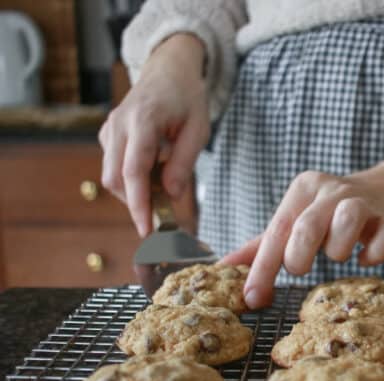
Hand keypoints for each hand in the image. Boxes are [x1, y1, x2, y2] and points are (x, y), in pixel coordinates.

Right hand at [99, 34, 209, 236]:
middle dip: (135, 203)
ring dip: (134, 192)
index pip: (134, 171)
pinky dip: (131, 179)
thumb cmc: (187, 99)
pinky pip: (113, 167)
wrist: (168, 72)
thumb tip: (172, 196)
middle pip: (115, 179)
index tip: (146, 229)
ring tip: (163, 189)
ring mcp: (109, 129)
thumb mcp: (198, 129)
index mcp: (143, 120)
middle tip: (162, 218)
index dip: (139, 204)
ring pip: (111, 176)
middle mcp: (119, 124)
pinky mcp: (107, 134)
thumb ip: (184, 162)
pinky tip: (153, 173)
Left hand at [220, 168, 383, 308]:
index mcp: (304, 189)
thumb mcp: (298, 220)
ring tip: (339, 257)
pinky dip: (377, 251)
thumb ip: (263, 246)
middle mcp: (333, 189)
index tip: (252, 298)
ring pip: (349, 220)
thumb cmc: (335, 213)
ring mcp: (366, 200)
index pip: (277, 230)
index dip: (262, 267)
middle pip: (308, 224)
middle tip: (299, 269)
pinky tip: (368, 258)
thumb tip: (223, 268)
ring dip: (340, 248)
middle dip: (298, 255)